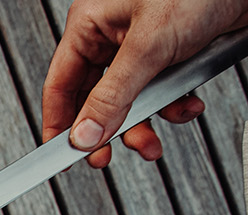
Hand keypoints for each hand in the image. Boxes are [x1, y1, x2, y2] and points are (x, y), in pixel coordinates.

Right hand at [44, 0, 247, 165]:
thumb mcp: (149, 46)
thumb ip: (113, 96)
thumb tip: (85, 135)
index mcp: (91, 24)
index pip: (60, 85)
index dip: (59, 124)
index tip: (64, 157)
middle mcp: (111, 34)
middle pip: (94, 98)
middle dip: (109, 130)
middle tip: (109, 157)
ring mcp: (142, 45)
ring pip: (130, 100)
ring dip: (145, 124)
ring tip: (155, 143)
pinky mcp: (171, 53)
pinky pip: (161, 92)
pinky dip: (174, 106)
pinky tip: (188, 105)